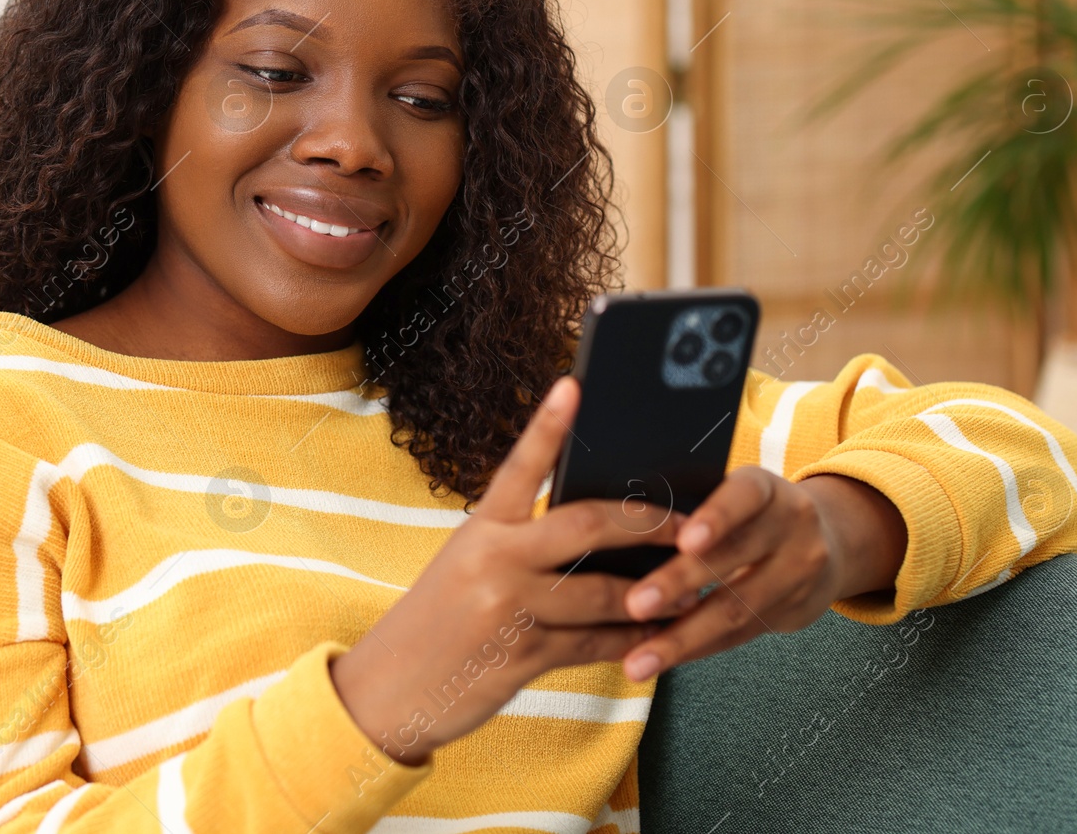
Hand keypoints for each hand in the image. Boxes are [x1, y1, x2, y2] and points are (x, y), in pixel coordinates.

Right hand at [329, 377, 680, 765]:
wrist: (386, 691)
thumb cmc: (436, 622)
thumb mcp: (466, 567)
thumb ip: (520, 546)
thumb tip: (597, 535)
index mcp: (480, 529)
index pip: (520, 466)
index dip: (548, 425)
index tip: (574, 385)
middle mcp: (495, 560)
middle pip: (587, 526)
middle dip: (648, 524)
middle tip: (691, 524)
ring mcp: (511, 608)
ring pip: (604, 593)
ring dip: (652, 596)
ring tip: (690, 589)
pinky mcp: (524, 657)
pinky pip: (595, 644)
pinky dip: (631, 640)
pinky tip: (656, 636)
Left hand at [616, 466, 907, 681]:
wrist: (825, 540)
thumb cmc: (747, 512)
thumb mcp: (732, 493)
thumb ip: (690, 504)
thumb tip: (616, 524)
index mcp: (766, 487)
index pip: (744, 495)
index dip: (717, 516)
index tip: (685, 540)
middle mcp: (792, 526)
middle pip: (733, 557)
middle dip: (679, 583)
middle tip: (633, 605)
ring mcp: (800, 572)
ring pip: (736, 609)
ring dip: (681, 638)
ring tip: (638, 661)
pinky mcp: (795, 612)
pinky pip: (737, 637)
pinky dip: (695, 650)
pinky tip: (661, 661)